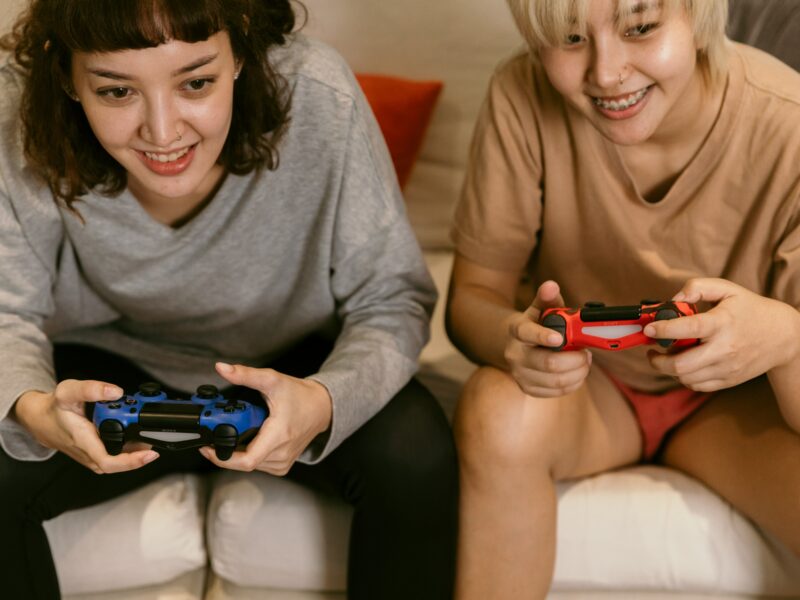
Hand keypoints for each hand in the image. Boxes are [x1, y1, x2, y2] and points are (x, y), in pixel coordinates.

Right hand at [13, 380, 159, 473]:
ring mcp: (92, 457)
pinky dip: (128, 449)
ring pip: (118, 461)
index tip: (150, 453)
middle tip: (154, 435)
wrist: (41, 420)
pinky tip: (137, 436)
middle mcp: (89, 454)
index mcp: (83, 441)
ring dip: (135, 451)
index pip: (109, 462)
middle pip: (119, 464)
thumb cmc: (55, 408)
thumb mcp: (68, 391)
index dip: (132, 462)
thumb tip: (116, 392)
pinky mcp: (94, 455)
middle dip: (140, 451)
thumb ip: (92, 389)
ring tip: (148, 434)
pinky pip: (114, 457)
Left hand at [199, 362, 332, 474]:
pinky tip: (249, 439)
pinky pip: (257, 465)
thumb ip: (245, 374)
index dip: (222, 458)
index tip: (207, 447)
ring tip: (236, 431)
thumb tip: (222, 368)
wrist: (321, 408)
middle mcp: (281, 454)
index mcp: (278, 435)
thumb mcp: (272, 380)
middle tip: (217, 431)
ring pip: (248, 465)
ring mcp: (282, 463)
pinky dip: (248, 454)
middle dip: (225, 449)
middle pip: (242, 462)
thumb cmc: (300, 396)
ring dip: (236, 451)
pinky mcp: (281, 466)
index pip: (246, 461)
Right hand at [504, 280, 591, 397]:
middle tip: (587, 353)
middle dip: (575, 360)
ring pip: (556, 381)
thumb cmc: (535, 324)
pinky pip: (557, 392)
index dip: (543, 336)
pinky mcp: (528, 389)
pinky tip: (577, 373)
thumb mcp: (540, 309)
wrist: (516, 346)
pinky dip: (574, 383)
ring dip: (578, 372)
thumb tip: (551, 285)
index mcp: (517, 331)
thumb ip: (548, 298)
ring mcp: (520, 374)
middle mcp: (515, 354)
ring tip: (584, 362)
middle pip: (548, 363)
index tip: (560, 338)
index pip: (526, 333)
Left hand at [644, 278, 799, 391]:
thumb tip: (673, 300)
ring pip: (685, 378)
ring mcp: (727, 368)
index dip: (664, 329)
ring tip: (667, 355)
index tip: (648, 328)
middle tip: (652, 350)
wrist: (783, 336)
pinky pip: (696, 385)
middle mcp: (724, 349)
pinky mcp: (728, 380)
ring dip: (668, 368)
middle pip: (681, 365)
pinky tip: (683, 364)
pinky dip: (683, 377)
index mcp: (722, 323)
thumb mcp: (727, 289)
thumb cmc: (750, 309)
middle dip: (657, 360)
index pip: (689, 329)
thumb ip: (697, 288)